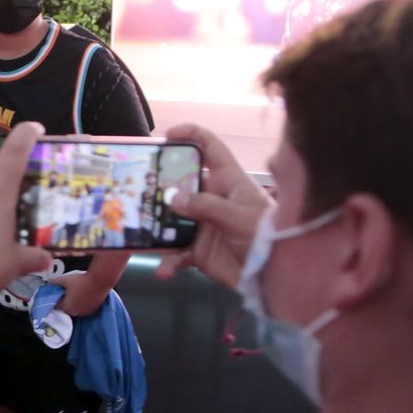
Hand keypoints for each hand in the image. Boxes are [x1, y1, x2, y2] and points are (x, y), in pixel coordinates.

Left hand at [47, 270, 109, 316]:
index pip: (57, 308)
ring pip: (77, 310)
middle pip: (67, 309)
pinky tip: (84, 296)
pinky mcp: (94, 310)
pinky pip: (85, 309)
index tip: (57, 296)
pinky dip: (83, 305)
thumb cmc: (81, 281)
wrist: (100, 281)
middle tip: (66, 294)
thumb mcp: (65, 280)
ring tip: (76, 294)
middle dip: (65, 303)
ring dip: (75, 304)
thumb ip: (55, 282)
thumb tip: (48, 282)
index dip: (56, 301)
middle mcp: (76, 312)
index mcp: (67, 307)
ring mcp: (86, 312)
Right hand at [155, 123, 272, 288]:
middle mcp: (212, 199)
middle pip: (180, 182)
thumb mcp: (240, 217)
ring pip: (171, 218)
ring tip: (141, 230)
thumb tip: (173, 198)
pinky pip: (176, 253)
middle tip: (138, 186)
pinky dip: (168, 262)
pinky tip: (164, 271)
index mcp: (228, 181)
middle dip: (159, 184)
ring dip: (156, 226)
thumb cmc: (266, 237)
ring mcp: (203, 224)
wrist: (275, 277)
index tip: (167, 136)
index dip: (191, 135)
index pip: (210, 147)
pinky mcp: (198, 250)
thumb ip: (206, 206)